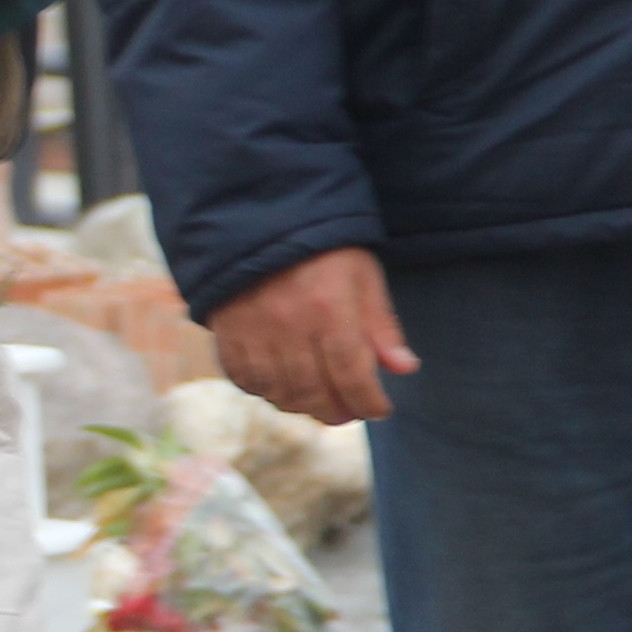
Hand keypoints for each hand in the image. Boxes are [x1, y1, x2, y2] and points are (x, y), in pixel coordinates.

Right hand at [211, 248, 416, 425]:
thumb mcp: (363, 276)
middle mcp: (289, 324)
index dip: (369, 401)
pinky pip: (243, 379)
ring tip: (319, 402)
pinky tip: (282, 386)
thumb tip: (404, 368)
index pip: (352, 374)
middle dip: (338, 411)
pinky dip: (265, 391)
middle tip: (350, 412)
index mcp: (329, 307)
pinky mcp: (226, 331)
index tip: (381, 409)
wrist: (260, 219)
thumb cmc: (323, 248)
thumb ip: (381, 325)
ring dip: (302, 406)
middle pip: (314, 392)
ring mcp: (253, 330)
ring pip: (278, 392)